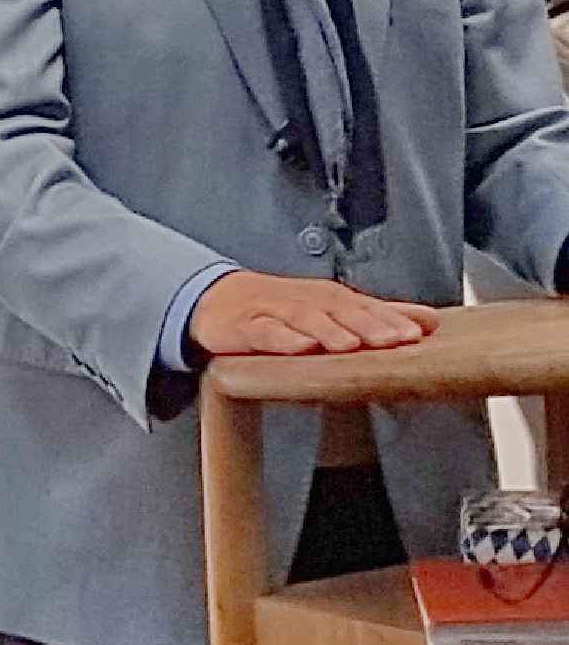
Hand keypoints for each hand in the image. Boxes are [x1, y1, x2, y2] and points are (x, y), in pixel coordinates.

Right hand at [187, 272, 439, 361]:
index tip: (419, 332)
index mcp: (328, 298)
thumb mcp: (330, 309)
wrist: (215, 300)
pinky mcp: (244, 327)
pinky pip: (265, 332)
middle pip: (340, 310)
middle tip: (395, 340)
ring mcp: (274, 311)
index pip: (364, 305)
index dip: (391, 318)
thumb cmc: (280, 308)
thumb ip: (378, 315)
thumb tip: (429, 319)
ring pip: (305, 319)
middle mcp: (305, 300)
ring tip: (351, 345)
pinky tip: (299, 346)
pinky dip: (283, 338)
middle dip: (369, 324)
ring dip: (329, 330)